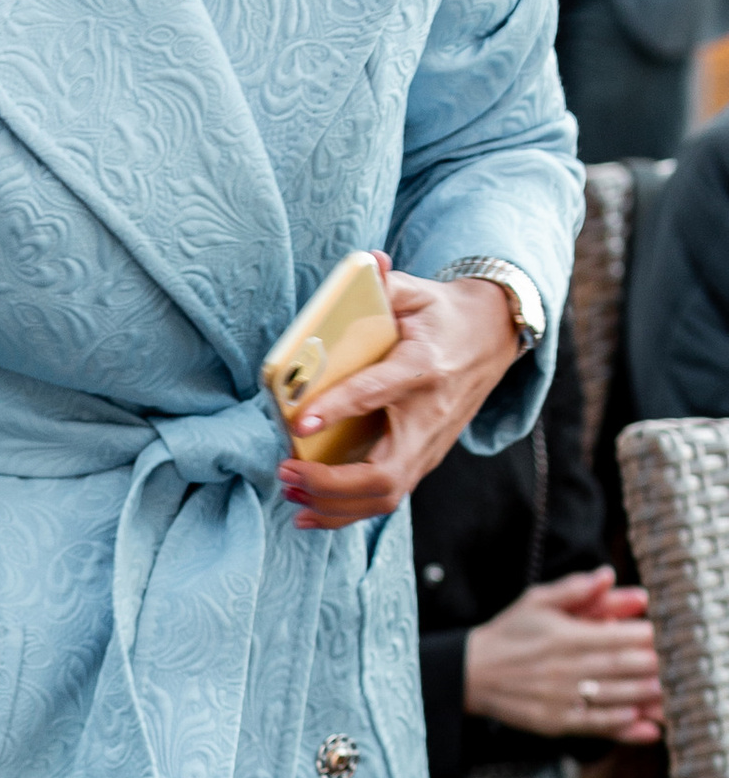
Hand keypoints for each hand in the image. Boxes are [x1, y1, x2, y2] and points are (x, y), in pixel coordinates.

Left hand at [280, 266, 525, 530]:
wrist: (492, 338)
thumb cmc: (444, 316)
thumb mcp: (420, 292)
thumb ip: (387, 285)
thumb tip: (367, 265)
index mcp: (425, 368)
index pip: (380, 392)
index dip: (339, 408)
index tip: (298, 423)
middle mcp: (430, 418)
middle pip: (384, 473)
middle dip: (330, 482)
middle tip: (285, 471)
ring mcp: (429, 446)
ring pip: (384, 496)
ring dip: (333, 505)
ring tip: (290, 494)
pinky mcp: (424, 461)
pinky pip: (384, 498)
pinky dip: (345, 512)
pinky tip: (309, 511)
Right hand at [465, 569, 662, 738]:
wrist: (468, 674)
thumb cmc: (508, 634)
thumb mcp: (536, 602)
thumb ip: (575, 590)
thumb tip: (608, 575)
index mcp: (565, 635)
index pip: (619, 636)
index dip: (649, 638)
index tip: (668, 638)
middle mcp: (564, 667)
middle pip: (622, 667)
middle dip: (655, 669)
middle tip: (680, 669)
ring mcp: (559, 697)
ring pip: (613, 698)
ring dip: (645, 698)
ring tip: (671, 697)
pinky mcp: (553, 721)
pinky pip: (593, 725)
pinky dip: (620, 727)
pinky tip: (643, 726)